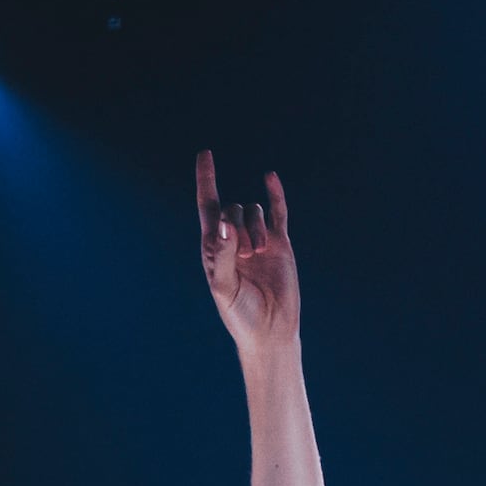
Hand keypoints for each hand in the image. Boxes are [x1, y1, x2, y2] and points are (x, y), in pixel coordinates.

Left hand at [197, 153, 299, 357]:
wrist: (270, 331)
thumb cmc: (240, 315)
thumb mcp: (224, 287)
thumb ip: (222, 255)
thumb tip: (224, 223)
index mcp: (214, 249)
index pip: (208, 206)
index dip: (206, 180)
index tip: (206, 154)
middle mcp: (234, 241)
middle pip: (232, 209)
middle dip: (238, 226)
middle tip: (246, 256)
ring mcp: (258, 241)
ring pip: (254, 212)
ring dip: (255, 227)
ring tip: (258, 254)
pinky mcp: (280, 245)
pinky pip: (278, 213)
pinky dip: (275, 195)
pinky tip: (270, 177)